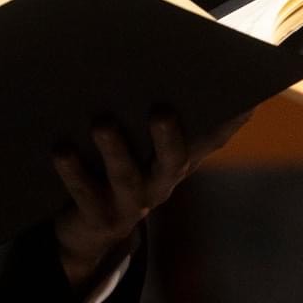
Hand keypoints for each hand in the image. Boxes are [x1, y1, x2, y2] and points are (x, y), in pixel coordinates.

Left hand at [51, 111, 250, 289]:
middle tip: (160, 109)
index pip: (210, 139)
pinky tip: (60, 149)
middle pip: (172, 161)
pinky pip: (84, 194)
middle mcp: (160, 184)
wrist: (89, 230)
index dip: (228, 122)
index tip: (241, 98)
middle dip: (168, 136)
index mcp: (176, 160)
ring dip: (115, 150)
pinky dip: (72, 172)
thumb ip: (163, 114)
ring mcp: (130, 205)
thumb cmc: (119, 169)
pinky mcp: (98, 218)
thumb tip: (201, 73)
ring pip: (125, 177)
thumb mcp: (144, 146)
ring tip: (101, 123)